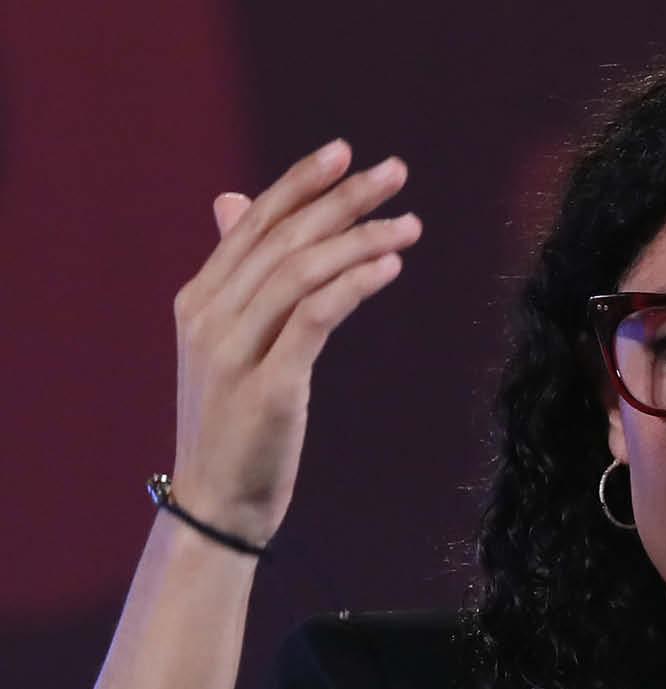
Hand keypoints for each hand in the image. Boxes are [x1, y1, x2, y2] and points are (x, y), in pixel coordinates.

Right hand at [168, 139, 420, 546]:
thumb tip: (231, 201)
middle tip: (395, 171)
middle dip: (342, 198)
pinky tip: (389, 266)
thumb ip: (237, 275)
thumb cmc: (233, 424)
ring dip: (360, 239)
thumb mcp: (226, 343)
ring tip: (410, 224)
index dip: (300, 182)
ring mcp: (234, 352)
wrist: (216, 503)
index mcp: (200, 300)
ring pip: (300, 271)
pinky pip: (314, 319)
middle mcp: (210, 317)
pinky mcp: (268, 388)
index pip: (254, 223)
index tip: (346, 152)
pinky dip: (353, 284)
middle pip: (283, 238)